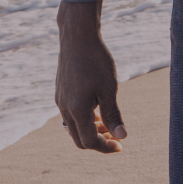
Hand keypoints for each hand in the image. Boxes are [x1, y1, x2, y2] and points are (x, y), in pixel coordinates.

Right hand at [54, 1, 125, 152]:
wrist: (78, 36)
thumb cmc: (96, 61)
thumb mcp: (109, 89)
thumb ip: (113, 115)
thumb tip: (121, 136)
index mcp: (76, 110)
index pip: (89, 141)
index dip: (105, 147)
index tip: (121, 145)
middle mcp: (64, 108)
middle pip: (79, 138)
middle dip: (98, 142)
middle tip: (116, 138)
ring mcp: (60, 100)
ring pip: (73, 127)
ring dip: (91, 130)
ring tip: (109, 125)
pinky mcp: (61, 91)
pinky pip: (70, 114)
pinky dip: (84, 118)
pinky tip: (98, 109)